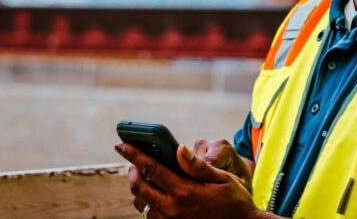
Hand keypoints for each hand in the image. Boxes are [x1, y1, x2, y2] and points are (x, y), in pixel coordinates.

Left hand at [115, 142, 262, 218]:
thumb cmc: (235, 201)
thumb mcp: (222, 178)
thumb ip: (197, 165)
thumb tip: (179, 149)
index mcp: (184, 191)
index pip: (151, 169)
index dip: (134, 155)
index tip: (121, 145)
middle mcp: (173, 208)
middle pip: (139, 188)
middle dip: (132, 173)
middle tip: (133, 163)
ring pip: (143, 205)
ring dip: (139, 191)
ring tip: (144, 179)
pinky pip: (152, 216)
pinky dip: (149, 204)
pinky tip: (157, 195)